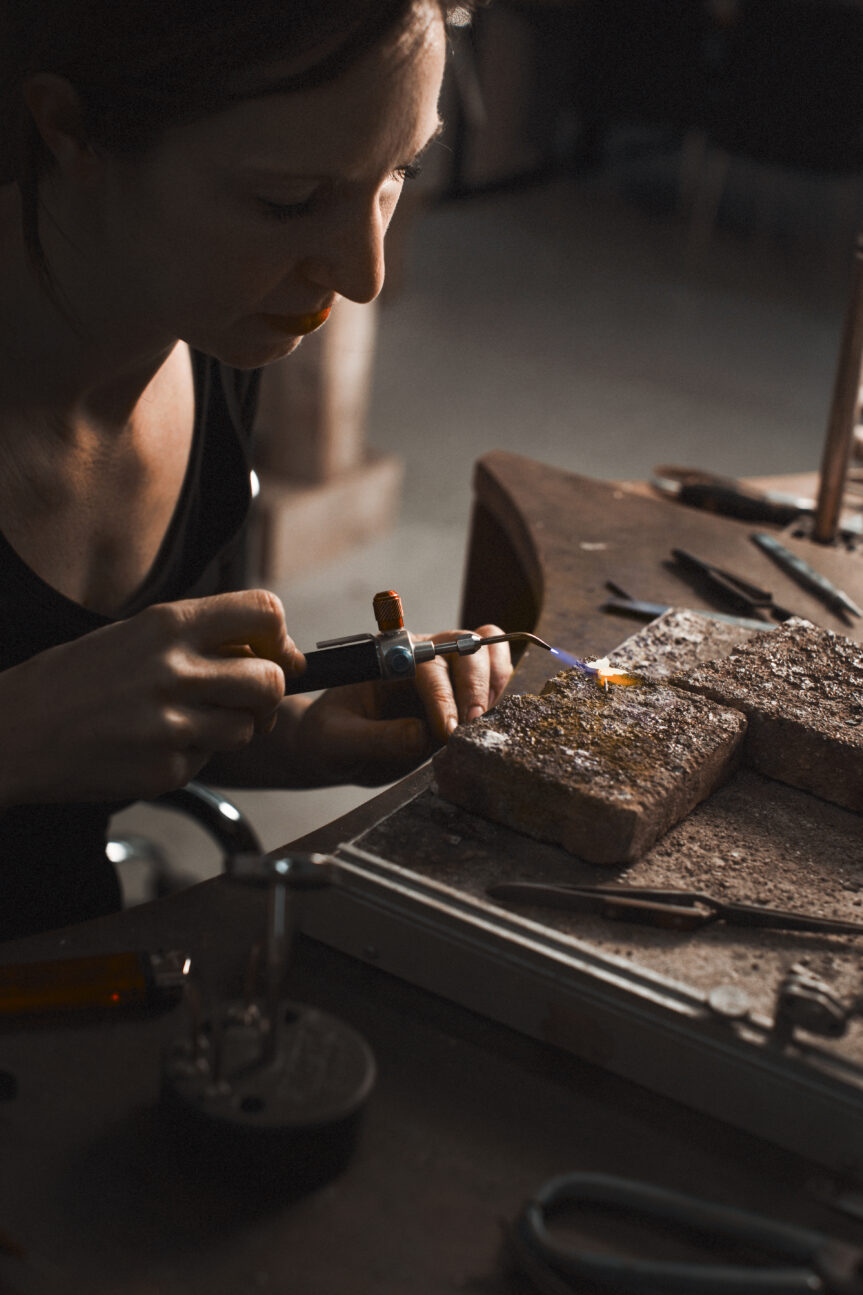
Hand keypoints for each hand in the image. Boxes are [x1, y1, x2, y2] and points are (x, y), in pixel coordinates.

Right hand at [0, 590, 303, 805]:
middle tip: (243, 701)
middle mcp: (175, 671)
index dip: (280, 638)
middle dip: (267, 694)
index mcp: (168, 625)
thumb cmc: (74, 679)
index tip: (276, 655)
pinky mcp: (165, 769)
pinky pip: (208, 761)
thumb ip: (199, 637)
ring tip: (183, 722)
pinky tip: (150, 745)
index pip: (264, 614)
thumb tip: (270, 651)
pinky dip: (190, 756)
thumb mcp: (134, 634)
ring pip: (247, 728)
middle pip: (271, 681)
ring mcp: (171, 725)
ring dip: (230, 728)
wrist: (13, 730)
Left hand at [294, 623, 511, 786]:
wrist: (337, 749)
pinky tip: (489, 725)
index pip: (427, 665)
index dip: (441, 695)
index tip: (446, 730)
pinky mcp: (460, 697)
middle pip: (467, 649)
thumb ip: (377, 738)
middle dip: (475, 686)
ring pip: (488, 656)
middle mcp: (421, 658)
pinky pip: (493, 683)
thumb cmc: (330, 738)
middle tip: (471, 726)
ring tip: (482, 724)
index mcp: (388, 659)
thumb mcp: (338, 741)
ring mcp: (444, 675)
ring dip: (493, 686)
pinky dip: (500, 697)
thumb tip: (421, 735)